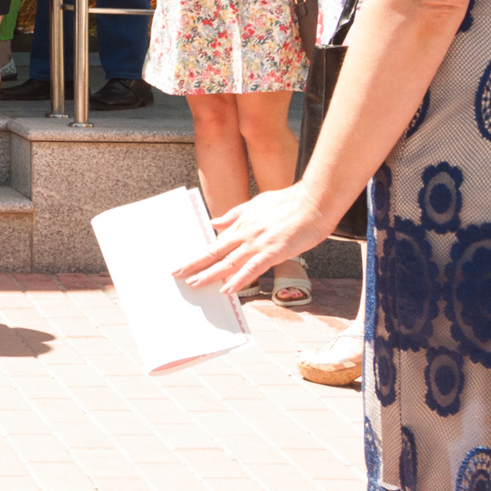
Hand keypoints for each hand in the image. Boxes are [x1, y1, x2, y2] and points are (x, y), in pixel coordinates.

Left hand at [179, 183, 333, 297]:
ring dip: (210, 274)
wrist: (313, 201)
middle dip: (195, 265)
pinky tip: (227, 289)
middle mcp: (245, 233)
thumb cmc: (289, 202)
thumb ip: (234, 215)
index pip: (215, 242)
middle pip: (215, 252)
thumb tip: (214, 223)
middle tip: (177, 274)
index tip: (185, 263)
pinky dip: (239, 280)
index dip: (200, 255)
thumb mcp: (256, 203)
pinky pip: (252, 268)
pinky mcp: (273, 251)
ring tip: (194, 284)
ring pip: (228, 262)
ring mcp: (258, 243)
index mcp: (241, 223)